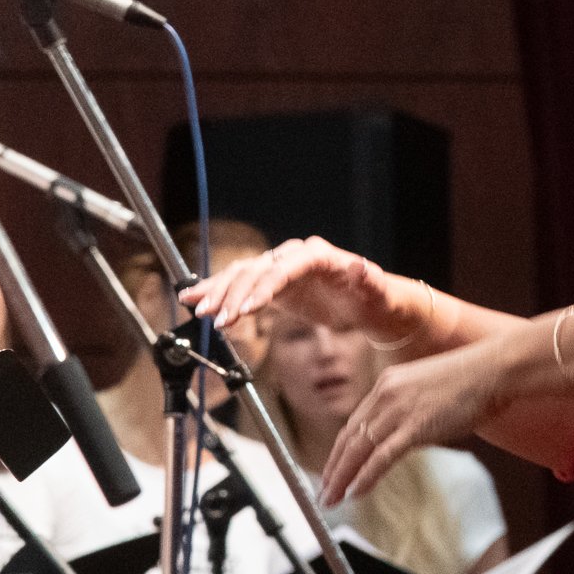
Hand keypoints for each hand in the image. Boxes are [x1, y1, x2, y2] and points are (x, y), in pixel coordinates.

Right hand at [179, 237, 394, 336]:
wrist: (371, 304)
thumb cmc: (378, 298)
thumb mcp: (379, 292)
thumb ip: (368, 280)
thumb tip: (360, 266)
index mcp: (319, 255)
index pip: (284, 269)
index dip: (263, 287)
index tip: (246, 309)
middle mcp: (296, 256)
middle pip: (258, 270)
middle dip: (234, 294)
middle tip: (215, 318)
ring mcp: (282, 268)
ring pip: (243, 274)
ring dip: (220, 292)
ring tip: (199, 310)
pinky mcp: (273, 283)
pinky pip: (241, 284)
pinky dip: (218, 291)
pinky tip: (194, 299)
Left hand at [321, 341, 507, 503]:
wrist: (493, 369)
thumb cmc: (470, 382)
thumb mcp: (427, 392)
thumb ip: (409, 411)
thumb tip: (403, 437)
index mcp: (387, 384)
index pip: (353, 424)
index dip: (339, 452)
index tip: (332, 471)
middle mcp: (386, 394)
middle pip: (349, 438)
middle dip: (333, 469)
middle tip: (324, 493)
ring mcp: (399, 409)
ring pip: (359, 449)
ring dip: (342, 478)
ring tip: (332, 499)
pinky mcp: (415, 425)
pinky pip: (382, 457)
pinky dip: (365, 477)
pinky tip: (355, 492)